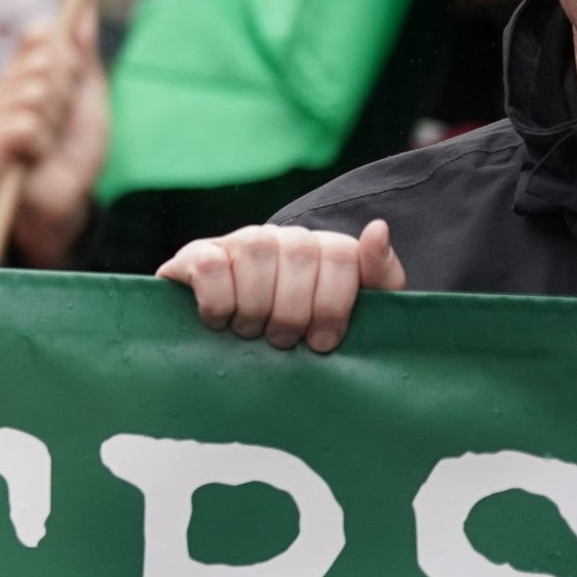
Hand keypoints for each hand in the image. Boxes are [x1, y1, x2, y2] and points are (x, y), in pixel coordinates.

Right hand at [0, 4, 108, 268]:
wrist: (68, 203)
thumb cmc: (75, 153)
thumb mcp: (88, 99)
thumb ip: (83, 54)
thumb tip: (84, 6)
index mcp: (21, 73)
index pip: (38, 34)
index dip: (63, 51)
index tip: (73, 75)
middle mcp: (0, 88)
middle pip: (45, 61)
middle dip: (68, 95)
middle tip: (63, 122)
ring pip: (37, 94)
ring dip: (57, 124)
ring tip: (50, 145)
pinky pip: (25, 125)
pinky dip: (42, 145)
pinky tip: (35, 160)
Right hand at [156, 219, 406, 352]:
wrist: (238, 348)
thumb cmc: (303, 338)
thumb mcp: (358, 313)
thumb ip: (381, 274)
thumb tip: (377, 227)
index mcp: (322, 248)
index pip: (340, 253)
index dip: (333, 304)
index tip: (321, 342)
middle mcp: (281, 237)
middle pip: (298, 252)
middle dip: (292, 311)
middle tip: (282, 341)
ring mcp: (237, 242)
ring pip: (254, 252)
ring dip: (254, 307)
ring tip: (251, 332)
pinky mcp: (195, 255)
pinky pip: (209, 265)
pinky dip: (217, 302)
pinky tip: (219, 322)